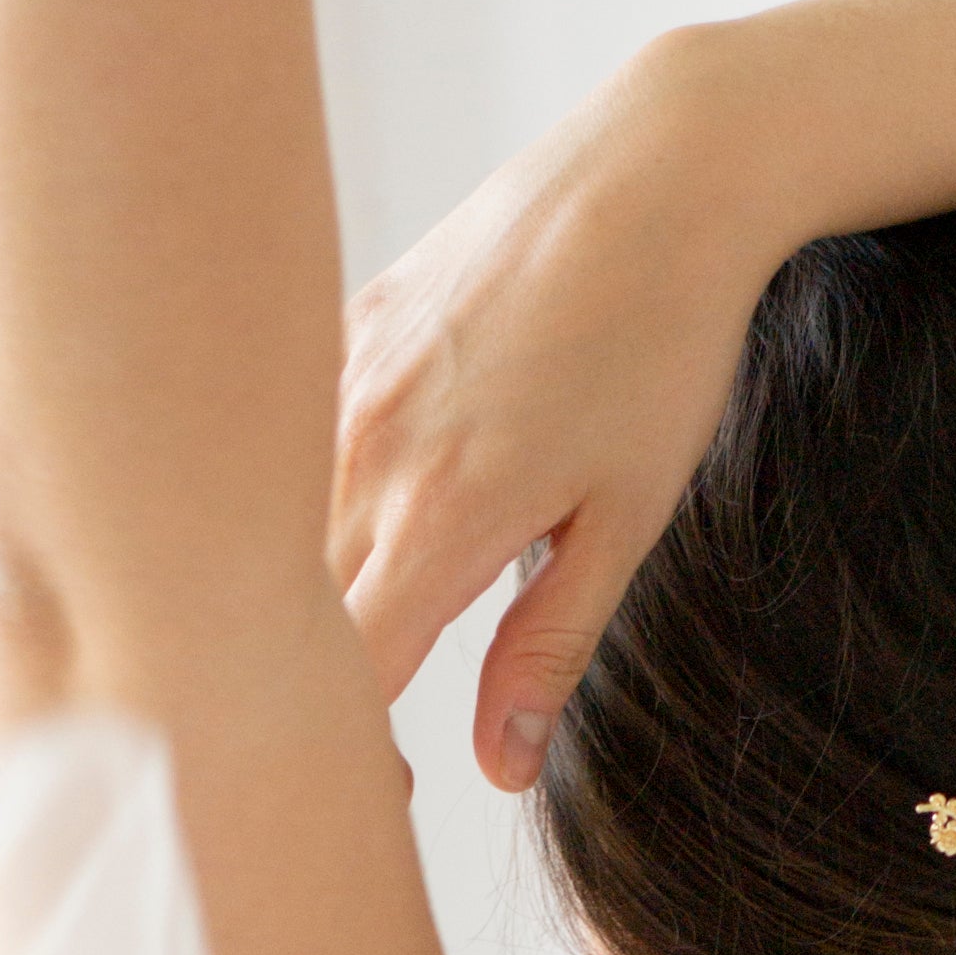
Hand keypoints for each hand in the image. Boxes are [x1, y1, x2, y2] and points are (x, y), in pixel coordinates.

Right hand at [332, 46, 779, 789]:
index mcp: (442, 516)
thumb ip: (551, 645)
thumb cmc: (665, 345)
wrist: (661, 168)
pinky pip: (305, 435)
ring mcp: (347, 380)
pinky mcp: (351, 324)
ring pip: (290, 521)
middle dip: (316, 678)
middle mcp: (369, 449)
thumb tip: (499, 767)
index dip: (351, 747)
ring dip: (314, 580)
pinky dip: (323, 485)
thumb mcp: (630, 518)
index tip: (381, 786)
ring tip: (358, 619)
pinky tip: (376, 493)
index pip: (346, 673)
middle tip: (362, 732)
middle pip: (297, 606)